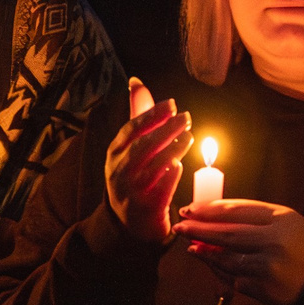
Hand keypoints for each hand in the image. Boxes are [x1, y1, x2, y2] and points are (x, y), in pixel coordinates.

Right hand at [106, 79, 190, 247]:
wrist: (129, 222)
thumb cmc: (132, 176)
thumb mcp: (128, 148)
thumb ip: (138, 116)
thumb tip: (137, 82)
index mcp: (114, 154)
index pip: (130, 130)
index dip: (151, 116)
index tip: (171, 104)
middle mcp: (119, 171)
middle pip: (143, 146)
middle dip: (165, 130)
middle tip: (185, 118)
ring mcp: (132, 191)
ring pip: (154, 166)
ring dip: (173, 150)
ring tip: (189, 137)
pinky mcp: (147, 207)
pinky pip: (162, 188)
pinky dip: (171, 175)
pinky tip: (180, 165)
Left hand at [178, 199, 303, 304]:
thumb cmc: (303, 247)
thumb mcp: (286, 223)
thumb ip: (253, 218)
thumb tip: (212, 217)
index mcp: (282, 218)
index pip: (236, 210)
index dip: (208, 209)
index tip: (190, 209)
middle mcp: (274, 241)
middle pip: (226, 233)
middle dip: (199, 229)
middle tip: (181, 226)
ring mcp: (267, 267)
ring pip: (225, 257)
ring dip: (204, 252)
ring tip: (192, 246)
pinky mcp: (262, 289)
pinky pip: (232, 277)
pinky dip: (219, 270)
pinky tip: (211, 264)